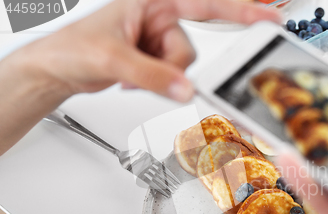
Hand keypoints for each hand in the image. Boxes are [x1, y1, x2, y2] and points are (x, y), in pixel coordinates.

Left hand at [17, 0, 280, 100]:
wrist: (57, 70)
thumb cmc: (72, 48)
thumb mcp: (112, 58)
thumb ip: (153, 74)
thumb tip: (186, 89)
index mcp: (152, 1)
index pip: (205, 4)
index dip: (241, 10)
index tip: (269, 17)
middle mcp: (158, 18)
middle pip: (190, 48)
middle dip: (170, 67)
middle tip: (146, 73)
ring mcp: (157, 40)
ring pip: (182, 68)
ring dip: (161, 78)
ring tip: (131, 75)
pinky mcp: (155, 60)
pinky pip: (173, 77)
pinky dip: (157, 83)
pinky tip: (134, 79)